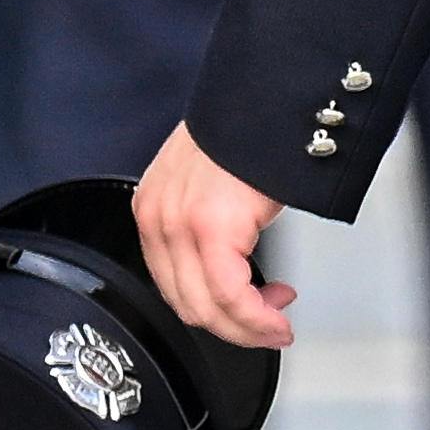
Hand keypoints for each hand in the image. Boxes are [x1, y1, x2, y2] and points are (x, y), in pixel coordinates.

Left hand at [132, 123, 290, 348]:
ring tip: (277, 323)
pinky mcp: (210, 228)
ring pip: (208, 308)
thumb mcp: (205, 184)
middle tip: (267, 327)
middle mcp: (158, 219)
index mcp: (151, 209)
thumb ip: (203, 226)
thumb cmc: (242, 135)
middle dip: (233, 328)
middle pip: (186, 305)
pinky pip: (232, 295)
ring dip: (249, 327)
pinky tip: (277, 314)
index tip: (241, 315)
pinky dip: (257, 316)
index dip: (210, 312)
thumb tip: (228, 269)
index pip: (170, 286)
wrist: (262, 102)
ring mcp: (180, 225)